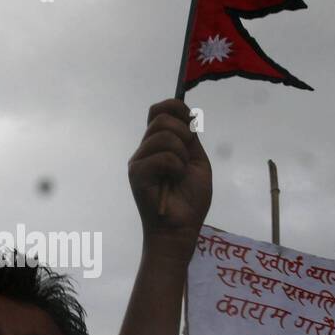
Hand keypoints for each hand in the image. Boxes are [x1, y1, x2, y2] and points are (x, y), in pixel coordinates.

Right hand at [129, 100, 211, 262]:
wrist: (181, 228)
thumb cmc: (189, 200)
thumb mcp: (197, 162)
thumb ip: (191, 139)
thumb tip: (188, 114)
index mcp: (158, 145)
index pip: (158, 110)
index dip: (175, 107)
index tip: (192, 122)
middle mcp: (145, 149)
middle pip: (160, 117)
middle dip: (183, 131)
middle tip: (188, 156)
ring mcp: (139, 160)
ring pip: (162, 136)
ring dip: (181, 153)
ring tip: (181, 172)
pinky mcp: (137, 173)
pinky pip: (162, 157)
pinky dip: (177, 167)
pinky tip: (174, 180)